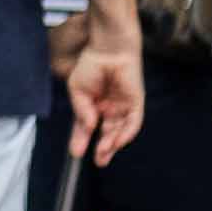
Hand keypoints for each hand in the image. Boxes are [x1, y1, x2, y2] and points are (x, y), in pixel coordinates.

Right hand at [64, 17, 143, 159]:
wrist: (108, 49)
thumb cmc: (91, 65)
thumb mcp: (78, 90)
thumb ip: (82, 110)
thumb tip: (88, 128)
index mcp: (93, 105)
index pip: (87, 127)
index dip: (81, 140)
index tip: (75, 153)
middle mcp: (109, 108)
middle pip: (107, 133)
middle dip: (103, 148)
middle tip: (99, 161)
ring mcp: (123, 106)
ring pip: (119, 131)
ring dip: (112, 143)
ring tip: (103, 154)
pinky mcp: (136, 103)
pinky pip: (133, 122)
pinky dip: (126, 133)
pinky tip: (117, 142)